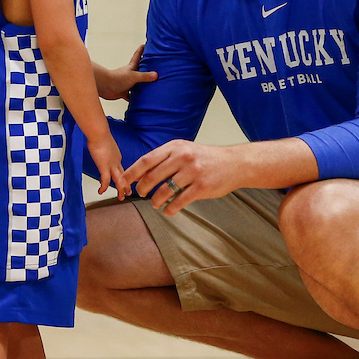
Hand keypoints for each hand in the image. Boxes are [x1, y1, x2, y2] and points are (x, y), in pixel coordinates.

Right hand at [88, 134, 130, 199]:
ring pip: (119, 180)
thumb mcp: (103, 142)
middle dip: (127, 185)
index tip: (123, 180)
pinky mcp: (104, 167)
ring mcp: (112, 165)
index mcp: (117, 156)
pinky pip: (105, 180)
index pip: (121, 168)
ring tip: (121, 197)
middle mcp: (117, 161)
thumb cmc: (99, 134)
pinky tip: (101, 191)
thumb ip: (102, 146)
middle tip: (129, 192)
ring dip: (121, 190)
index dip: (122, 176)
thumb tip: (98, 145)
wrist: (99, 133)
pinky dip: (103, 187)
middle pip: (124, 176)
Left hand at [96, 44, 157, 100]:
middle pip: (139, 71)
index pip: (137, 56)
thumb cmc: (116, 78)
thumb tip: (156, 75)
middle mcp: (129, 75)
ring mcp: (126, 83)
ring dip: (142, 86)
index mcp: (131, 67)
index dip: (141, 50)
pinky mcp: (123, 92)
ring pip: (136, 84)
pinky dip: (135, 99)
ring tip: (150, 87)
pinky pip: (131, 96)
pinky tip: (140, 101)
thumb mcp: (133, 76)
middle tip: (153, 68)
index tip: (145, 45)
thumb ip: (145, 76)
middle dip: (145, 69)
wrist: (105, 86)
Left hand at [126, 140, 241, 215]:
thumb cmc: (206, 158)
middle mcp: (183, 157)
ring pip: (164, 191)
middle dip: (142, 188)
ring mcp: (193, 172)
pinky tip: (168, 211)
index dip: (132, 172)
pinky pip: (179, 201)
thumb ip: (166, 158)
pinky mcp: (201, 187)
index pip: (147, 160)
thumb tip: (141, 172)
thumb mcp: (185, 150)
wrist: (235, 163)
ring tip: (155, 203)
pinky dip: (170, 209)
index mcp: (176, 147)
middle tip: (140, 194)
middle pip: (152, 176)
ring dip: (155, 200)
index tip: (123, 181)